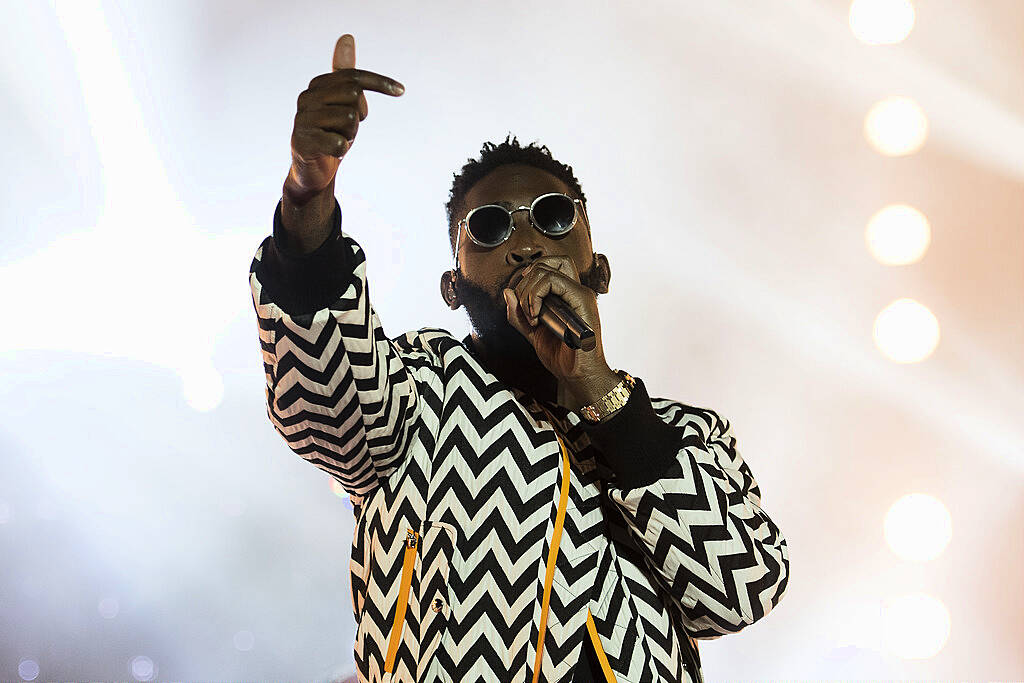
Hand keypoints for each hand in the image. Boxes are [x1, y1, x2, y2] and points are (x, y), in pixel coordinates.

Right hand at [287, 34, 404, 197]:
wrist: (312, 169)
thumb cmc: (331, 132)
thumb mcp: (343, 103)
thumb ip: (346, 74)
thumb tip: (347, 37)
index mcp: (317, 85)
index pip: (354, 77)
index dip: (380, 83)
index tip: (401, 91)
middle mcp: (306, 97)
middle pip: (354, 97)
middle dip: (359, 117)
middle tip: (347, 130)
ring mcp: (302, 119)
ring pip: (350, 120)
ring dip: (350, 136)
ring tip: (336, 140)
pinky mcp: (302, 142)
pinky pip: (339, 143)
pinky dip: (341, 151)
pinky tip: (331, 152)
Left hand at [503, 256, 608, 382]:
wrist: (577, 375)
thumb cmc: (562, 357)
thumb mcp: (532, 334)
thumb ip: (518, 315)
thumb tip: (507, 292)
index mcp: (567, 296)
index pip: (549, 266)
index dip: (531, 274)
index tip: (524, 299)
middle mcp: (575, 291)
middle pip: (549, 261)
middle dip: (526, 282)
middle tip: (526, 309)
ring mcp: (580, 294)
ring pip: (546, 269)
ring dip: (529, 293)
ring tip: (532, 316)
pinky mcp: (582, 299)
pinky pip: (553, 281)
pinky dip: (536, 296)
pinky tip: (537, 316)